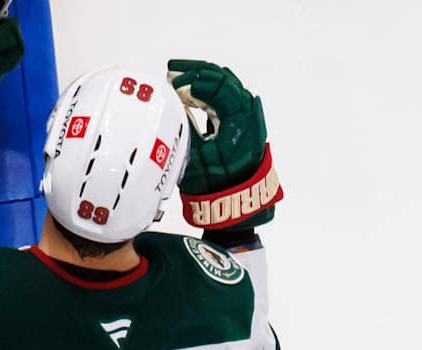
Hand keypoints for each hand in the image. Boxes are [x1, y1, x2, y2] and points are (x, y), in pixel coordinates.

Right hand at [166, 58, 280, 227]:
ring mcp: (248, 116)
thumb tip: (172, 100)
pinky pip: (228, 93)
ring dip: (202, 76)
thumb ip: (185, 125)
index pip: (219, 87)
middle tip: (173, 71)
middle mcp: (248, 116)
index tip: (174, 83)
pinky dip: (210, 87)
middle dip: (196, 72)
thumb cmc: (217, 187)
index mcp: (240, 123)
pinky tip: (193, 86)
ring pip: (226, 83)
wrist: (236, 205)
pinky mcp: (242, 120)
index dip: (194, 81)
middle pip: (223, 79)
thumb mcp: (195, 157)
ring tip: (179, 74)